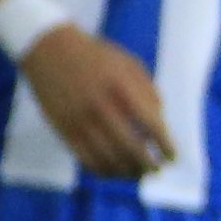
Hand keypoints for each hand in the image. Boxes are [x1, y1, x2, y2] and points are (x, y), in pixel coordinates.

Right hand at [19, 23, 173, 178]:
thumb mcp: (129, 64)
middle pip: (131, 148)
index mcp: (122, 88)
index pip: (152, 126)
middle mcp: (100, 107)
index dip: (165, 146)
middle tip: (157, 169)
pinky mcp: (62, 128)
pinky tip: (114, 171)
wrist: (48, 47)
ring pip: (109, 159)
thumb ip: (149, 93)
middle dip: (149, 165)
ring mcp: (79, 120)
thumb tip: (161, 125)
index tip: (172, 157)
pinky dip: (103, 170)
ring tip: (137, 173)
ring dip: (127, 172)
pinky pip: (85, 159)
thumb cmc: (96, 56)